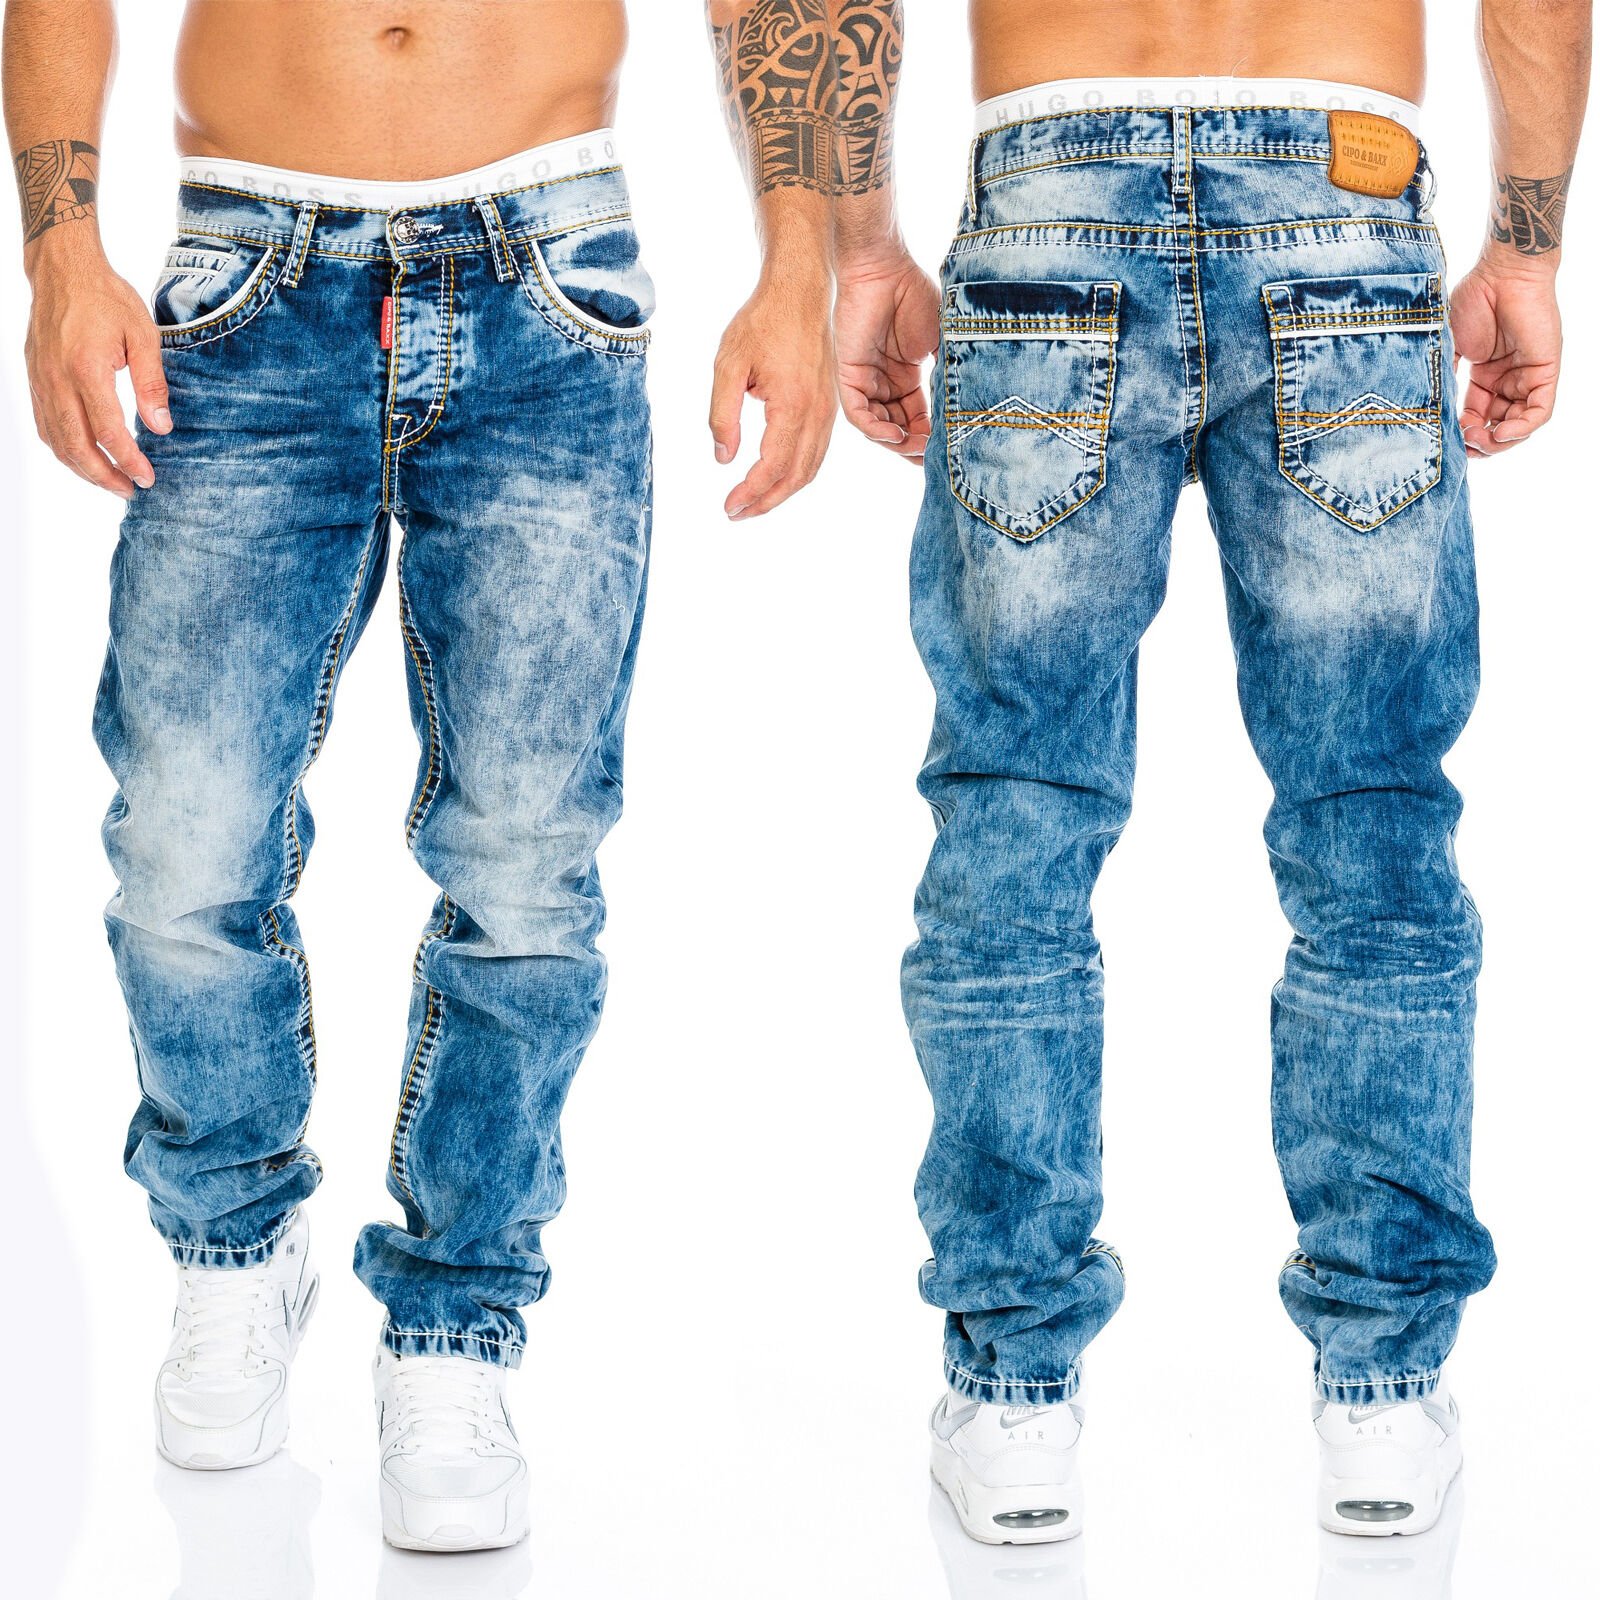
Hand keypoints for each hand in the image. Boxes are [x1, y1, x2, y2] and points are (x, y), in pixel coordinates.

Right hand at [24, 238, 169, 498]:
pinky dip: (64, 449)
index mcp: (87, 369)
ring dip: (83, 468)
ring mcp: (41, 381)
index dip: (129, 461)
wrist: (63, 271)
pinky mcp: (35, 379)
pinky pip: (45, 425)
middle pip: (77, 446)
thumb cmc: (107, 299)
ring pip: (57, 441)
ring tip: (111, 481)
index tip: (149, 478)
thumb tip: (162, 428)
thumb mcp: (143, 336)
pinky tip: (85, 457)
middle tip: (131, 490)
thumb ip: (152, 383)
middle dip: (105, 476)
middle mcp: (57, 380)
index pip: (109, 432)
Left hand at [709, 270, 836, 519]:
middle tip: (736, 513)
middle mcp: (817, 414)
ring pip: (810, 468)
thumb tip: (724, 457)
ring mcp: (827, 412)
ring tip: (752, 503)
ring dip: (782, 492)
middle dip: (766, 501)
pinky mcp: (828, 406)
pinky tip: (775, 477)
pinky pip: (816, 452)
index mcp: (794, 405)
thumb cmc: (761, 322)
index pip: (774, 466)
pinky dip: (796, 473)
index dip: (751, 493)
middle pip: (796, 476)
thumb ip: (722, 414)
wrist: (799, 292)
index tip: (729, 506)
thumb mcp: (728, 365)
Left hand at [835, 251, 938, 463]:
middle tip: (932, 458)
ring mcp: (865, 380)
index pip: (917, 418)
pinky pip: (858, 413)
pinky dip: (876, 429)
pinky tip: (895, 435)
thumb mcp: (942, 340)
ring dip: (897, 442)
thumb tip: (970, 405)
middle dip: (915, 447)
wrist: (885, 266)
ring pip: (878, 426)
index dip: (931, 437)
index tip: (950, 449)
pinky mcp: (848, 374)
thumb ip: (950, 371)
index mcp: (906, 377)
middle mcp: (884, 383)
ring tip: (917, 448)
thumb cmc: (914, 294)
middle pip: (898, 428)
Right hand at [1450, 249, 1561, 456]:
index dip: (1464, 434)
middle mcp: (1509, 378)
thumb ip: (1444, 378)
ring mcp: (1528, 375)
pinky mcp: (1546, 370)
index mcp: (1486, 375)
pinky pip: (1540, 410)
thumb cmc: (1473, 300)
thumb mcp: (1450, 348)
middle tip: (1464, 445)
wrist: (1500, 273)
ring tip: (1480, 440)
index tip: (1447, 440)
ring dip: (1500, 441)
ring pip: (1521, 423)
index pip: (1477, 416)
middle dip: (1482, 443)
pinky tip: (1502, 433)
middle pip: (1499, 425)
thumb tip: (1430, 412)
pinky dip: (1522, 428)